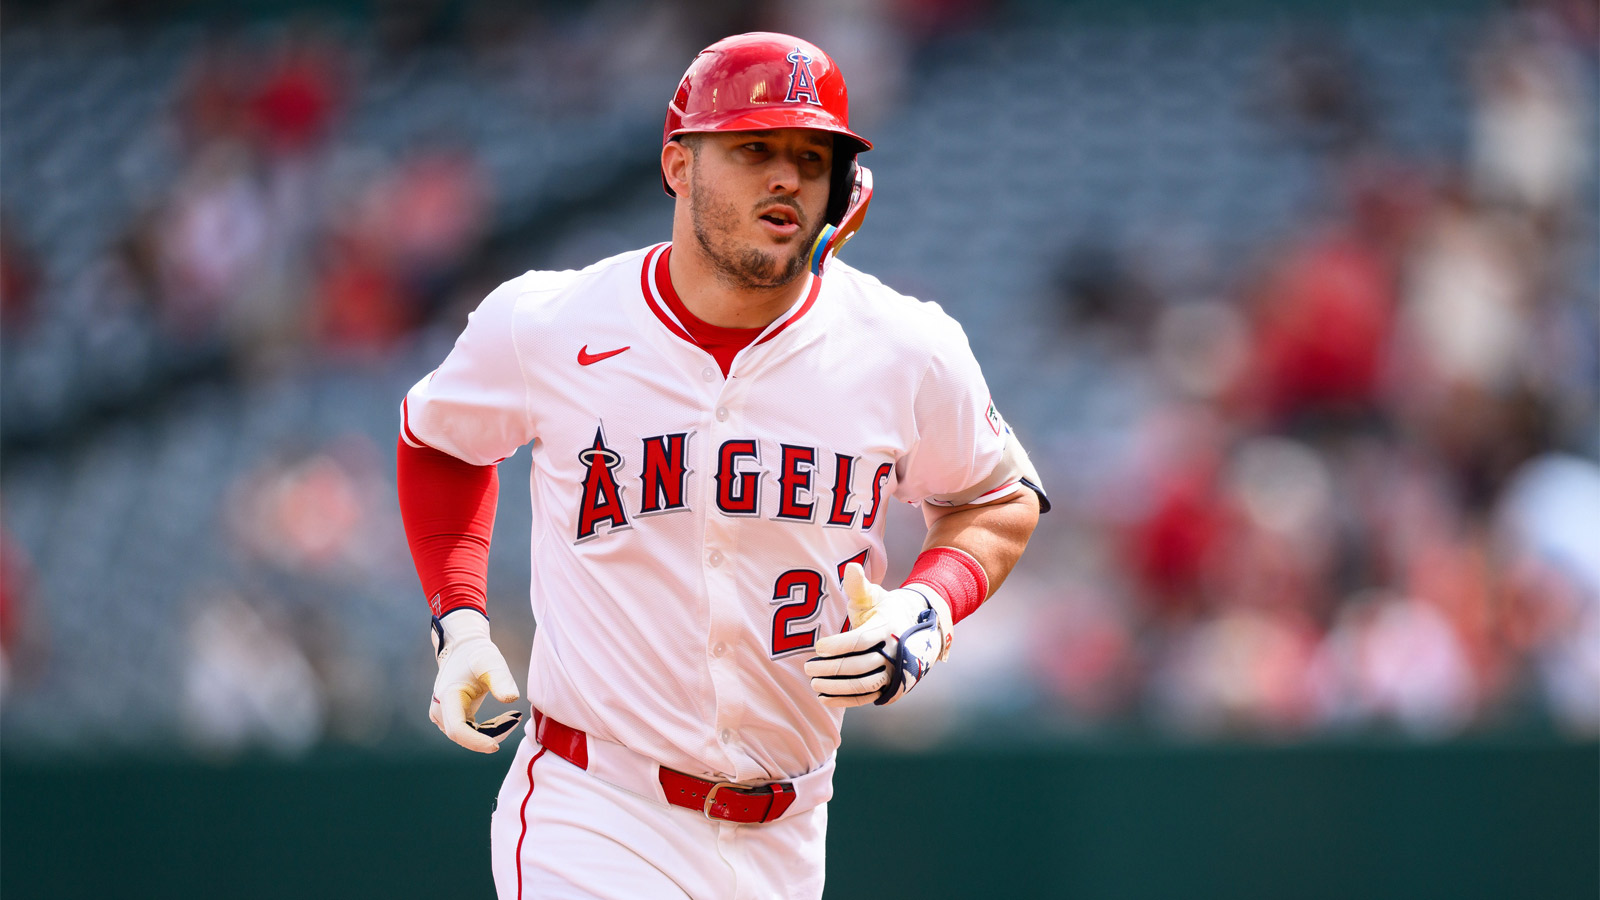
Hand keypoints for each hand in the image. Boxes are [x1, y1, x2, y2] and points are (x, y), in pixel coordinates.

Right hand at [428, 610, 522, 751]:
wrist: (463, 649)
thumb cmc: (478, 655)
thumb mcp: (493, 662)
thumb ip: (502, 680)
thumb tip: (511, 699)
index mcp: (448, 697)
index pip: (457, 729)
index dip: (476, 742)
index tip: (496, 747)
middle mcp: (440, 710)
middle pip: (465, 736)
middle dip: (493, 733)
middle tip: (515, 719)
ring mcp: (443, 716)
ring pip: (468, 737)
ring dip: (492, 732)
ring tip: (513, 716)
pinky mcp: (451, 719)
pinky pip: (470, 733)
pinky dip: (488, 730)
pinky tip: (505, 719)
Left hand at [804, 562, 948, 707]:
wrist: (911, 629)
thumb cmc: (882, 609)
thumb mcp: (873, 595)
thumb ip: (858, 585)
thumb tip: (852, 567)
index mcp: (889, 627)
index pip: (861, 640)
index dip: (837, 645)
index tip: (817, 646)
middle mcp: (895, 653)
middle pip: (860, 665)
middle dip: (831, 668)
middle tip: (808, 667)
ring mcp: (895, 672)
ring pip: (864, 685)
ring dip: (836, 687)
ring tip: (814, 683)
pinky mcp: (890, 688)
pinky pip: (867, 697)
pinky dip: (845, 700)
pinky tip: (823, 697)